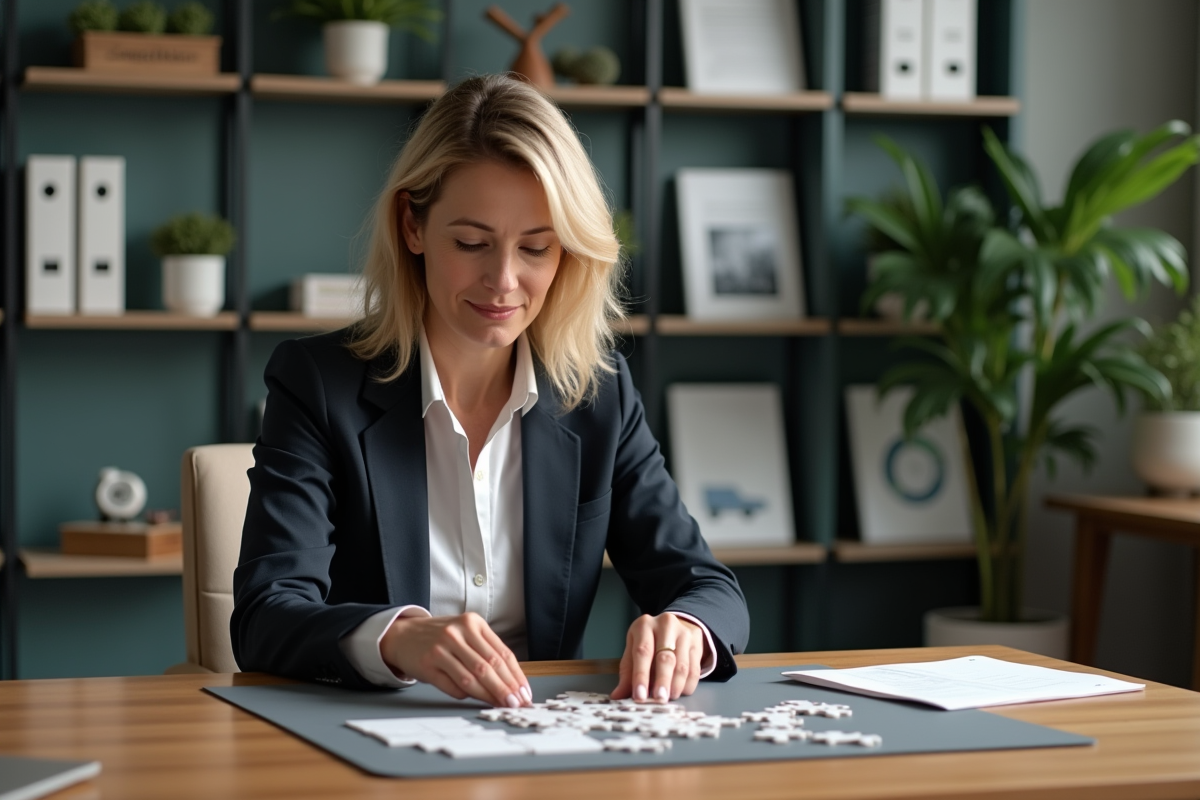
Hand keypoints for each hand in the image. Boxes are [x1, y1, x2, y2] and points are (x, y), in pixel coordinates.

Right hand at [379, 612, 531, 707]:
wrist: (404, 635)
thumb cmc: (441, 637)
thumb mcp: (466, 633)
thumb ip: (487, 651)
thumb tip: (512, 682)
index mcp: (473, 623)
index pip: (502, 653)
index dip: (516, 676)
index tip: (525, 692)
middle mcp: (457, 633)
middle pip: (489, 666)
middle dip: (506, 688)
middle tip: (517, 703)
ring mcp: (441, 648)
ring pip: (472, 678)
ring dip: (489, 695)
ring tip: (500, 705)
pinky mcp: (428, 664)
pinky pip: (453, 686)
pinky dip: (465, 694)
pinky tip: (473, 698)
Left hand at [611, 613, 703, 702]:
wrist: (673, 626)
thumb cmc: (648, 642)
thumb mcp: (633, 651)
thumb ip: (627, 674)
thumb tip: (617, 696)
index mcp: (644, 625)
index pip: (643, 652)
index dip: (641, 676)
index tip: (639, 696)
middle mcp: (665, 625)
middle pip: (665, 658)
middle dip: (662, 682)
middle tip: (659, 700)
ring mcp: (684, 633)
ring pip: (682, 665)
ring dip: (675, 686)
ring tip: (668, 697)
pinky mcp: (697, 643)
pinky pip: (694, 669)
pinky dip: (687, 685)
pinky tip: (680, 692)